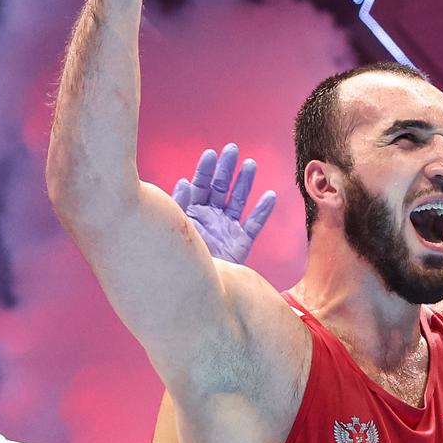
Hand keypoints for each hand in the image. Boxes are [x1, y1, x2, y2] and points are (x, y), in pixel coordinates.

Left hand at [171, 143, 275, 264]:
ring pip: (238, 201)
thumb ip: (178, 206)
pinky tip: (270, 196)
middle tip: (232, 150)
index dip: (205, 169)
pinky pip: (254, 224)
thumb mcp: (173, 229)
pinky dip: (262, 211)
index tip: (210, 154)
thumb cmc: (174, 261)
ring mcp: (226, 229)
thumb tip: (183, 182)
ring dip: (244, 182)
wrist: (188, 293)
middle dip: (226, 168)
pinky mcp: (240, 244)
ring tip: (250, 164)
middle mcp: (210, 217)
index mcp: (191, 212)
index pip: (199, 185)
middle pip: (220, 188)